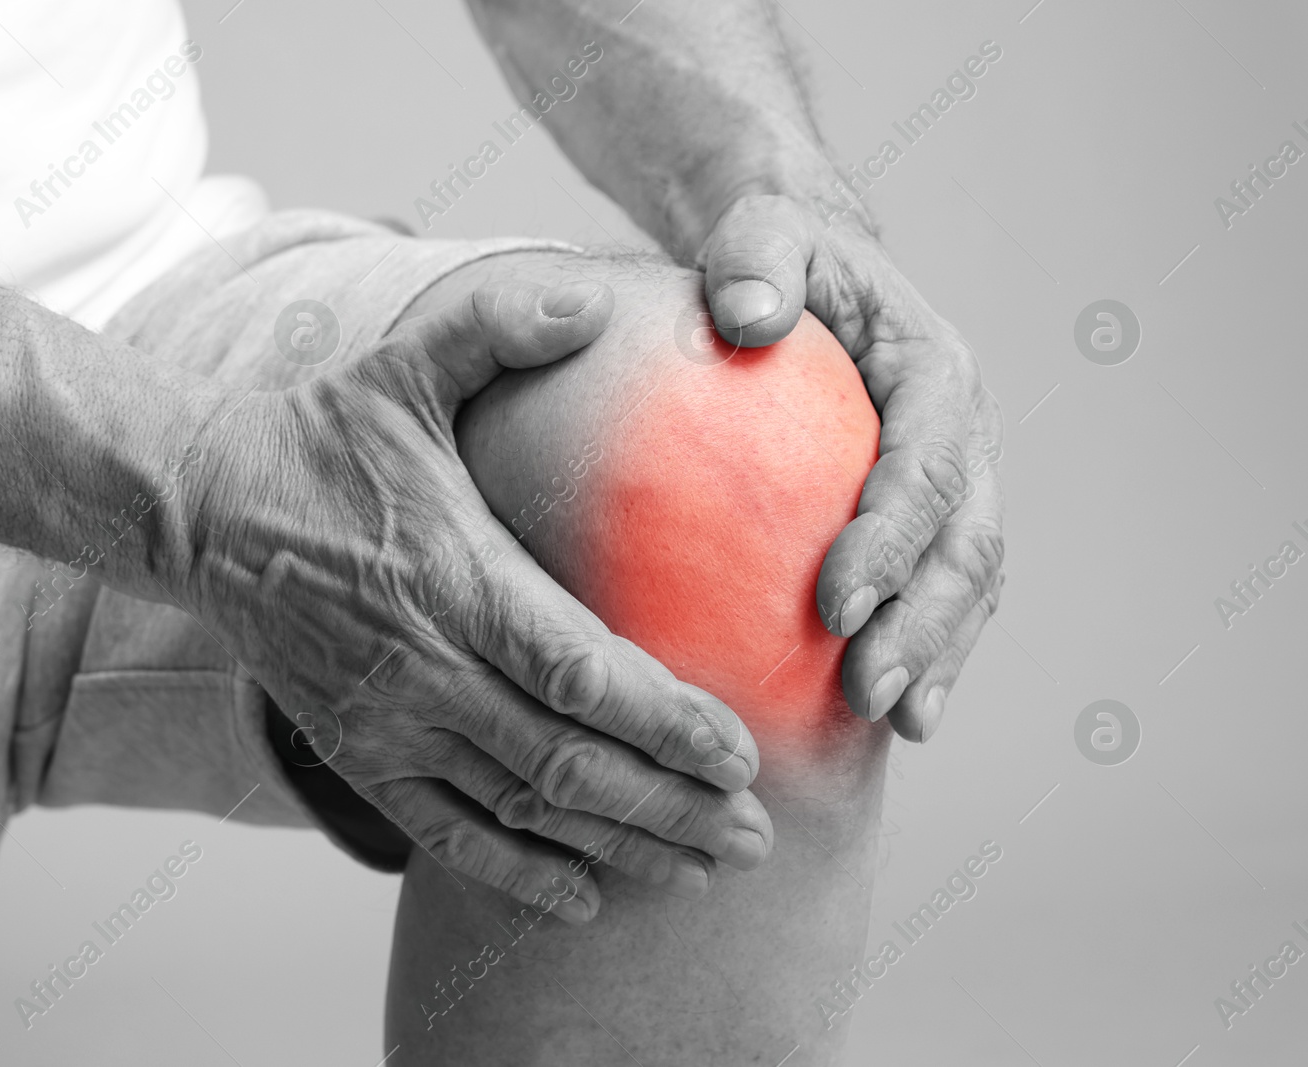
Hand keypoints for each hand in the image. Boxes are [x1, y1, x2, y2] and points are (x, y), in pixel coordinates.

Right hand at [189, 282, 771, 920]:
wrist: (204, 509)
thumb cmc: (320, 436)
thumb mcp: (403, 361)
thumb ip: (498, 321)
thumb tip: (592, 290)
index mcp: (450, 578)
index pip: (577, 671)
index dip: (664, 723)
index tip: (743, 754)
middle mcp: (421, 667)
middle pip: (566, 763)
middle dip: (672, 807)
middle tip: (759, 834)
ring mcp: (386, 722)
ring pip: (520, 809)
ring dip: (619, 846)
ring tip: (705, 867)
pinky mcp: (359, 752)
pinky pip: (447, 833)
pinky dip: (518, 873)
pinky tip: (584, 897)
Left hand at [699, 194, 1005, 743]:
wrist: (804, 274)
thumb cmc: (773, 257)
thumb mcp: (759, 230)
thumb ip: (756, 258)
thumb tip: (746, 317)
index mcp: (933, 371)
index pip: (925, 463)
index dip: (891, 537)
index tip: (832, 603)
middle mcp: (961, 432)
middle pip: (964, 540)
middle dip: (923, 622)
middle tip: (864, 689)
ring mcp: (955, 482)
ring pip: (969, 580)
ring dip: (937, 652)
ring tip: (891, 718)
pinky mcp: (928, 521)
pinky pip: (946, 594)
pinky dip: (933, 653)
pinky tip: (898, 715)